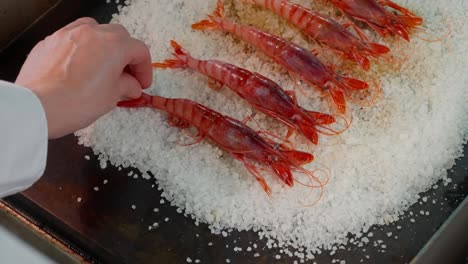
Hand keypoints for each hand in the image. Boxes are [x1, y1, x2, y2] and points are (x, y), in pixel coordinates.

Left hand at [15, 17, 151, 138]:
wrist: (38, 106)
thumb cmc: (77, 102)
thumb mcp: (112, 97)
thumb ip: (126, 86)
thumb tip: (131, 85)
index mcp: (114, 45)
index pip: (139, 50)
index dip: (145, 69)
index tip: (141, 84)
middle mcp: (93, 33)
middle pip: (119, 36)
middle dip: (126, 55)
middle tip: (126, 76)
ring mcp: (69, 34)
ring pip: (95, 31)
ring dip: (104, 46)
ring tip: (102, 66)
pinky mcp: (50, 42)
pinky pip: (73, 39)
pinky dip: (82, 49)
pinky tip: (79, 68)